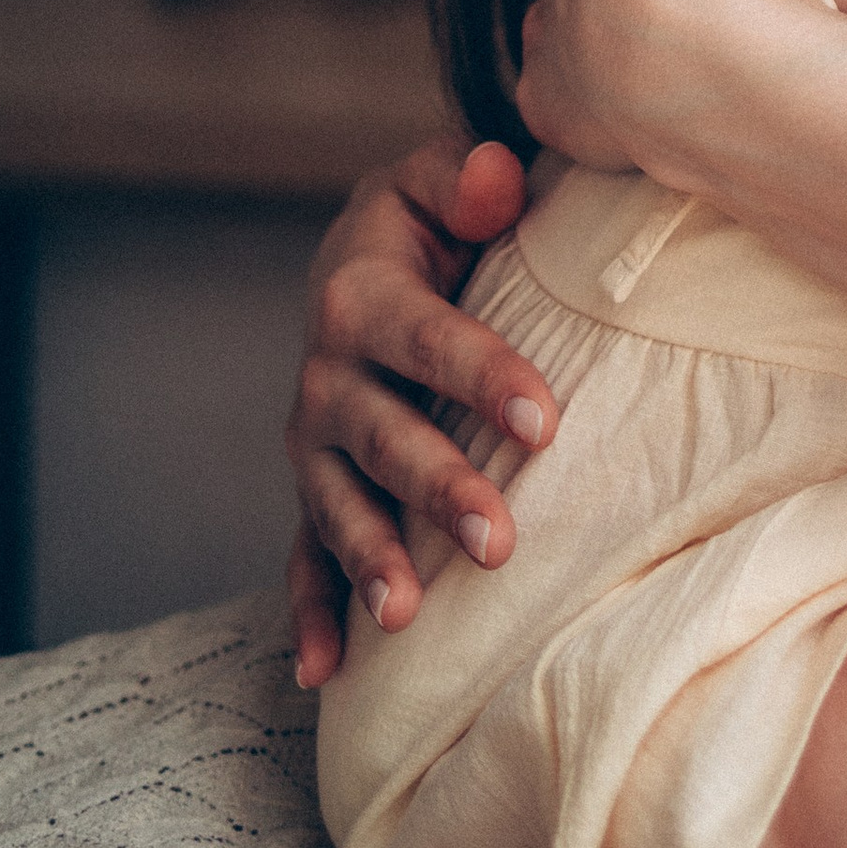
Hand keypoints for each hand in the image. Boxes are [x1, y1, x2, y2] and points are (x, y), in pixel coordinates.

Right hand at [285, 131, 551, 687]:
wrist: (367, 261)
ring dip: (370, 560)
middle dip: (438, 489)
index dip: (483, 375)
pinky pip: (302, 556)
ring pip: (337, 506)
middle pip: (383, 438)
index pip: (427, 339)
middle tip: (498, 538)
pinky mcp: (315, 489)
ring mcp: (314, 444)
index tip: (544, 421)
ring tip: (405, 615)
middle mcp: (326, 377)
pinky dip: (308, 613)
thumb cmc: (430, 219)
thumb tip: (499, 181)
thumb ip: (468, 176)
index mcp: (359, 296)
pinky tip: (325, 671)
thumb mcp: (441, 179)